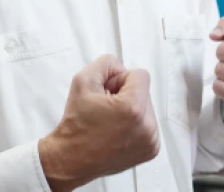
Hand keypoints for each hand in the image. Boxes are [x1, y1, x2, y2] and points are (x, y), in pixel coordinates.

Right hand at [39, 55, 159, 190]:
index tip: (106, 93)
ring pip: (147, 107)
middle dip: (127, 94)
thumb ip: (105, 63)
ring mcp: (151, 140)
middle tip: (106, 108)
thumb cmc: (76, 123)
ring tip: (111, 121)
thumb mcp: (83, 80)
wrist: (71, 160)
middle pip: (145, 91)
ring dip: (132, 109)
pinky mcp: (151, 150)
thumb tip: (120, 67)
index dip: (120, 79)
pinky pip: (149, 124)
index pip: (141, 74)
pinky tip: (118, 132)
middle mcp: (147, 126)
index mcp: (132, 108)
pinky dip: (136, 124)